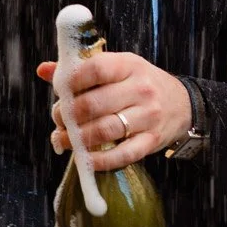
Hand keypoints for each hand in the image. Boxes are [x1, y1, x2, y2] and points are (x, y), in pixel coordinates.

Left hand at [36, 51, 191, 167]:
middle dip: (67, 115)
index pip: (96, 68)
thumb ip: (81, 70)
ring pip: (105, 130)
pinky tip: (85, 159)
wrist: (183, 105)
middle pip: (94, 104)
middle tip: (58, 120)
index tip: (60, 91)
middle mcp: (141, 90)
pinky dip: (99, 160)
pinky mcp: (151, 141)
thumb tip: (43, 70)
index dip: (72, 81)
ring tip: (64, 140)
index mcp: (130, 65)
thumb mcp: (118, 69)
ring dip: (77, 139)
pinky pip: (122, 155)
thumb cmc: (140, 85)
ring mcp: (148, 117)